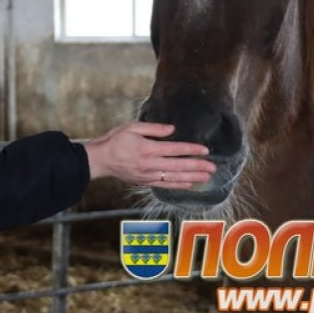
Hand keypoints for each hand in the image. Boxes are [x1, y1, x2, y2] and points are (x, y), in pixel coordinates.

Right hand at [83, 122, 214, 188]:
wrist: (100, 159)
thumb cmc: (115, 140)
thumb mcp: (131, 127)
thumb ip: (153, 128)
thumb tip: (172, 130)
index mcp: (147, 149)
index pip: (174, 150)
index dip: (191, 150)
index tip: (205, 150)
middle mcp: (150, 164)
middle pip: (178, 166)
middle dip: (197, 166)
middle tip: (213, 167)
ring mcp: (148, 175)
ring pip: (175, 178)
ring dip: (192, 177)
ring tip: (207, 177)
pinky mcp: (145, 182)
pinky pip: (166, 185)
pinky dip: (179, 185)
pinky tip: (190, 184)